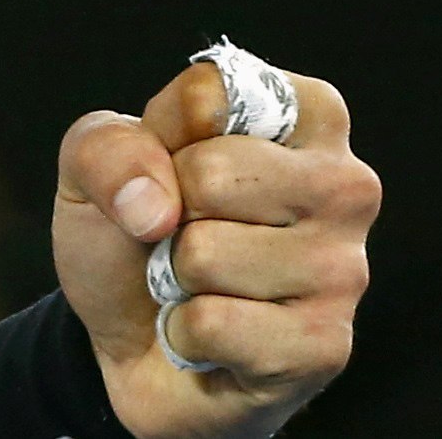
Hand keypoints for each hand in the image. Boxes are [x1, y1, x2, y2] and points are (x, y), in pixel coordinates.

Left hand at [51, 57, 379, 437]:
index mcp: (310, 115)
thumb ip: (106, 149)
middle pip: (210, 173)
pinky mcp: (324, 344)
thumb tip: (154, 209)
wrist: (134, 346)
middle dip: (167, 214)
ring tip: (202, 286)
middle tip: (185, 237)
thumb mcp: (95, 167)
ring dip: (177, 279)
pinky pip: (212, 324)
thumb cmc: (137, 235)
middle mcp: (346, 182)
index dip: (159, 139)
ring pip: (206, 254)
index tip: (173, 168)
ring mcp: (343, 267)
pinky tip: (214, 337)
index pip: (209, 96)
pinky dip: (185, 334)